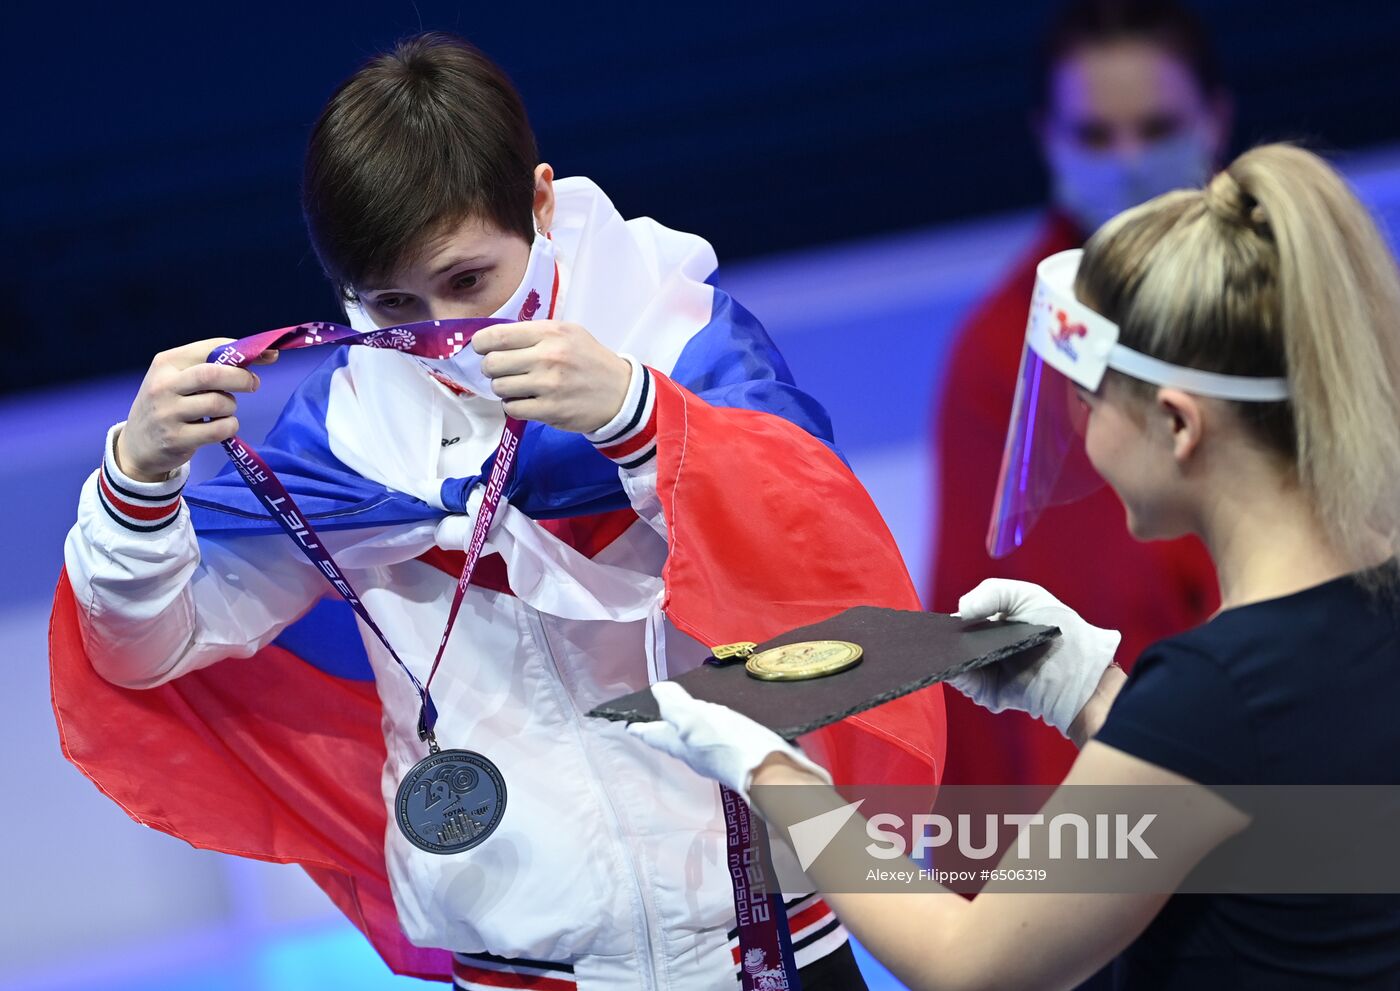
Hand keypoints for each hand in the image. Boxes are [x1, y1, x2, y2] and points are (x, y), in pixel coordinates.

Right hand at [116, 339, 275, 481]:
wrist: (137, 444)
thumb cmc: (171, 404)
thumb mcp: (180, 378)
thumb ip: (215, 365)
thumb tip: (267, 354)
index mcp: (166, 363)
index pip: (210, 348)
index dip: (242, 352)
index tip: (268, 356)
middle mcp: (163, 385)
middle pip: (213, 374)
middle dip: (241, 378)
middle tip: (253, 384)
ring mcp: (167, 413)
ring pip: (219, 403)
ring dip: (231, 407)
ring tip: (224, 410)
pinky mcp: (176, 438)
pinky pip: (219, 430)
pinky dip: (229, 427)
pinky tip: (223, 427)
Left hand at [473, 320, 630, 432]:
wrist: (621, 394)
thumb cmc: (590, 361)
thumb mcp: (569, 333)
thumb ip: (535, 333)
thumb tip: (494, 340)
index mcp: (551, 332)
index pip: (497, 336)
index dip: (480, 344)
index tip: (481, 349)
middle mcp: (548, 356)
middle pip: (492, 363)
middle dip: (491, 369)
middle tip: (502, 371)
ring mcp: (548, 385)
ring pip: (499, 387)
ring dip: (504, 389)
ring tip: (519, 387)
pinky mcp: (550, 410)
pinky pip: (512, 408)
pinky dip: (514, 406)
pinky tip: (527, 401)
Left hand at [627, 682, 831, 800]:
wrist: (772, 769)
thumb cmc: (728, 743)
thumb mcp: (694, 719)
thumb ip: (674, 705)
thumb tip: (657, 692)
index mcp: (681, 745)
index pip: (654, 735)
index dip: (641, 728)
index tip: (628, 724)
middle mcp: (697, 754)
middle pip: (676, 740)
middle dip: (667, 726)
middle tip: (660, 710)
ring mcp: (721, 756)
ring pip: (701, 738)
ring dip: (696, 724)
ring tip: (695, 707)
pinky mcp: (744, 753)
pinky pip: (725, 736)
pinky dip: (722, 724)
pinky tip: (730, 714)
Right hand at [949, 579, 1120, 736]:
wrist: (1084, 671)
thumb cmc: (1063, 630)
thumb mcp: (1026, 596)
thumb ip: (990, 593)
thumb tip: (959, 612)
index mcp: (993, 627)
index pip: (961, 623)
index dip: (948, 620)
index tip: (932, 618)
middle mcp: (986, 651)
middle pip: (953, 644)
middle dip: (942, 637)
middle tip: (931, 630)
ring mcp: (986, 673)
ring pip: (953, 662)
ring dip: (944, 653)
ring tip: (938, 643)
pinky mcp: (988, 693)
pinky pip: (963, 681)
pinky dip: (953, 671)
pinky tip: (952, 659)